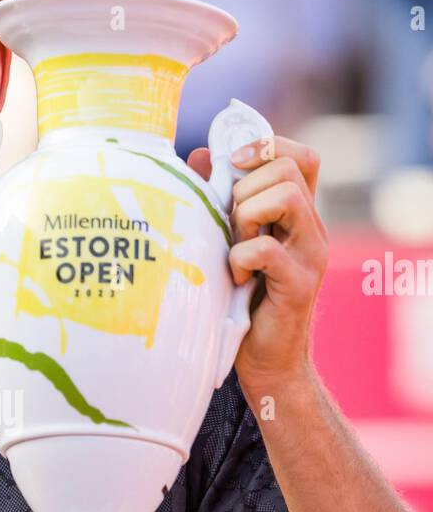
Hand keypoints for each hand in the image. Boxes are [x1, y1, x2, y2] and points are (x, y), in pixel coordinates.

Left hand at [187, 136, 328, 402]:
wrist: (267, 365)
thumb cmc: (242, 304)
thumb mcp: (227, 243)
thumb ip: (219, 200)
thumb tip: (201, 156)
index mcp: (298, 216)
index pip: (301, 156)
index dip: (268, 146)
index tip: (235, 164)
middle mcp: (312, 230)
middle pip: (289, 169)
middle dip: (247, 187)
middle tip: (232, 226)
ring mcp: (311, 255)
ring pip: (285, 196)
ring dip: (246, 215)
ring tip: (235, 248)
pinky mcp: (299, 284)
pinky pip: (266, 249)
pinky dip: (241, 258)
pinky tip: (237, 279)